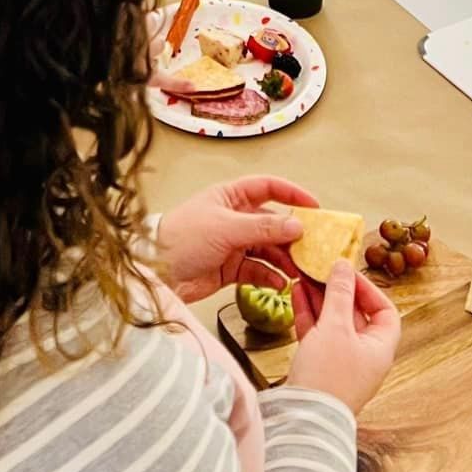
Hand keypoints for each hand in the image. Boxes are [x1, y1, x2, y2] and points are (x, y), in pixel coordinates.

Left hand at [152, 176, 318, 302]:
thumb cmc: (184, 238)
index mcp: (230, 197)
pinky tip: (280, 284)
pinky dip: (269, 277)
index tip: (315, 207)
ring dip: (284, 259)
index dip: (292, 194)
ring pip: (267, 248)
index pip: (267, 188)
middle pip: (272, 222)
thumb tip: (297, 225)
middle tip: (312, 248)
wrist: (157, 272)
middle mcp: (234, 218)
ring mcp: (233, 244)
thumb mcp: (226, 228)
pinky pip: (257, 271)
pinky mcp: (230, 268)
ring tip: (299, 271)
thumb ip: (263, 227)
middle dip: (292, 235)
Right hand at [285, 261, 400, 416]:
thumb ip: (339, 293)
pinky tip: (297, 294)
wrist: (303, 419)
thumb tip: (344, 266)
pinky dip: (309, 313)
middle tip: (322, 270)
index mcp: (380, 348)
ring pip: (333, 321)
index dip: (368, 289)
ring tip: (305, 276)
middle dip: (338, 290)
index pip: (385, 311)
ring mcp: (341, 361)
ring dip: (320, 298)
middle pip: (355, 314)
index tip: (349, 273)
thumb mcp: (336, 327)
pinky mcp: (319, 366)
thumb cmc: (328, 378)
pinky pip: (317, 332)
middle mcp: (364, 355)